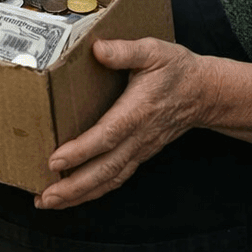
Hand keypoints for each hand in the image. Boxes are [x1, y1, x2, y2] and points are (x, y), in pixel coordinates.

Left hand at [35, 38, 206, 209]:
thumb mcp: (153, 51)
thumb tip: (98, 49)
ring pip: (109, 179)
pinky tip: (74, 196)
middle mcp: (139, 137)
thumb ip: (125, 50)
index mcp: (138, 111)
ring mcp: (140, 149)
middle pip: (105, 168)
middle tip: (45, 197)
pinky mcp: (139, 154)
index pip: (107, 136)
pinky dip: (93, 190)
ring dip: (79, 194)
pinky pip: (115, 177)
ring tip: (49, 202)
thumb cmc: (177, 70)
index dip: (81, 151)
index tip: (55, 161)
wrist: (206, 93)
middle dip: (73, 186)